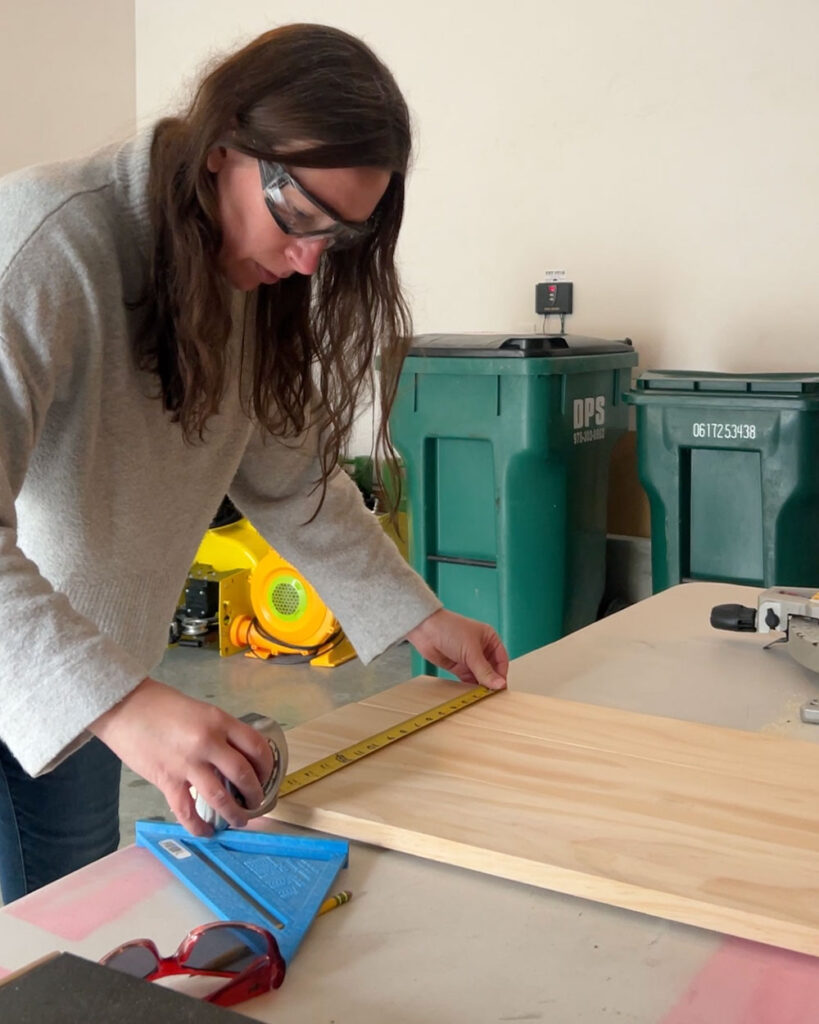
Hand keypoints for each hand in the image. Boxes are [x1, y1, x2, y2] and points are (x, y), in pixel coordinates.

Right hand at [89, 678, 273, 835]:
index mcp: (219, 721)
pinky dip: (199, 826)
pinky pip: (188, 811)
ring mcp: (187, 763)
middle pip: (243, 774)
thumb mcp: (201, 711)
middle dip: (255, 793)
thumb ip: (218, 732)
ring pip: (221, 797)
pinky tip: (207, 832)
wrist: (124, 706)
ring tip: (240, 820)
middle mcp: (208, 742)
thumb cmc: (161, 704)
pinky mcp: (167, 780)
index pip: (256, 746)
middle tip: (256, 802)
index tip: (266, 775)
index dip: (267, 765)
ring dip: (234, 813)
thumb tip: (234, 757)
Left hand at [406, 609, 507, 689]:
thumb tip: (499, 684)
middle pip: (491, 670)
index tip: (500, 687)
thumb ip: (484, 670)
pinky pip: (467, 679)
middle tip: (491, 694)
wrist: (425, 630)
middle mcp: (480, 649)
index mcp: (489, 639)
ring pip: (479, 676)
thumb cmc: (449, 628)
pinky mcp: (458, 666)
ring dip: (480, 685)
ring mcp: (469, 658)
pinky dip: (470, 686)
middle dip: (491, 681)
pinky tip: (471, 693)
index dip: (501, 674)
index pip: (501, 660)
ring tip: (481, 695)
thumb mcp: (471, 650)